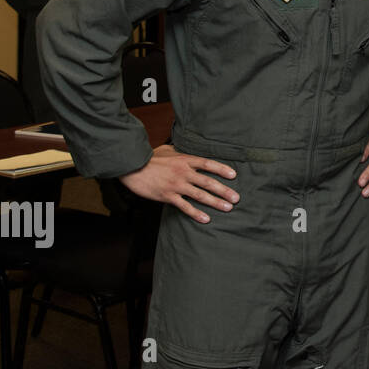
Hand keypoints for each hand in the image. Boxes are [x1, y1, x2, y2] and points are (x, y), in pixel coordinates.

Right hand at [119, 143, 237, 223]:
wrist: (132, 167)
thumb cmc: (149, 158)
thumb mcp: (167, 150)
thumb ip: (180, 151)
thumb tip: (187, 150)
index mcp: (185, 160)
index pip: (208, 164)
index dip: (222, 169)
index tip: (234, 175)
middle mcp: (183, 172)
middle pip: (208, 182)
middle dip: (224, 190)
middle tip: (237, 198)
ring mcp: (176, 185)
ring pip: (200, 195)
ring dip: (215, 202)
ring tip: (228, 207)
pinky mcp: (167, 196)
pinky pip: (184, 206)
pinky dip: (196, 213)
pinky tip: (206, 219)